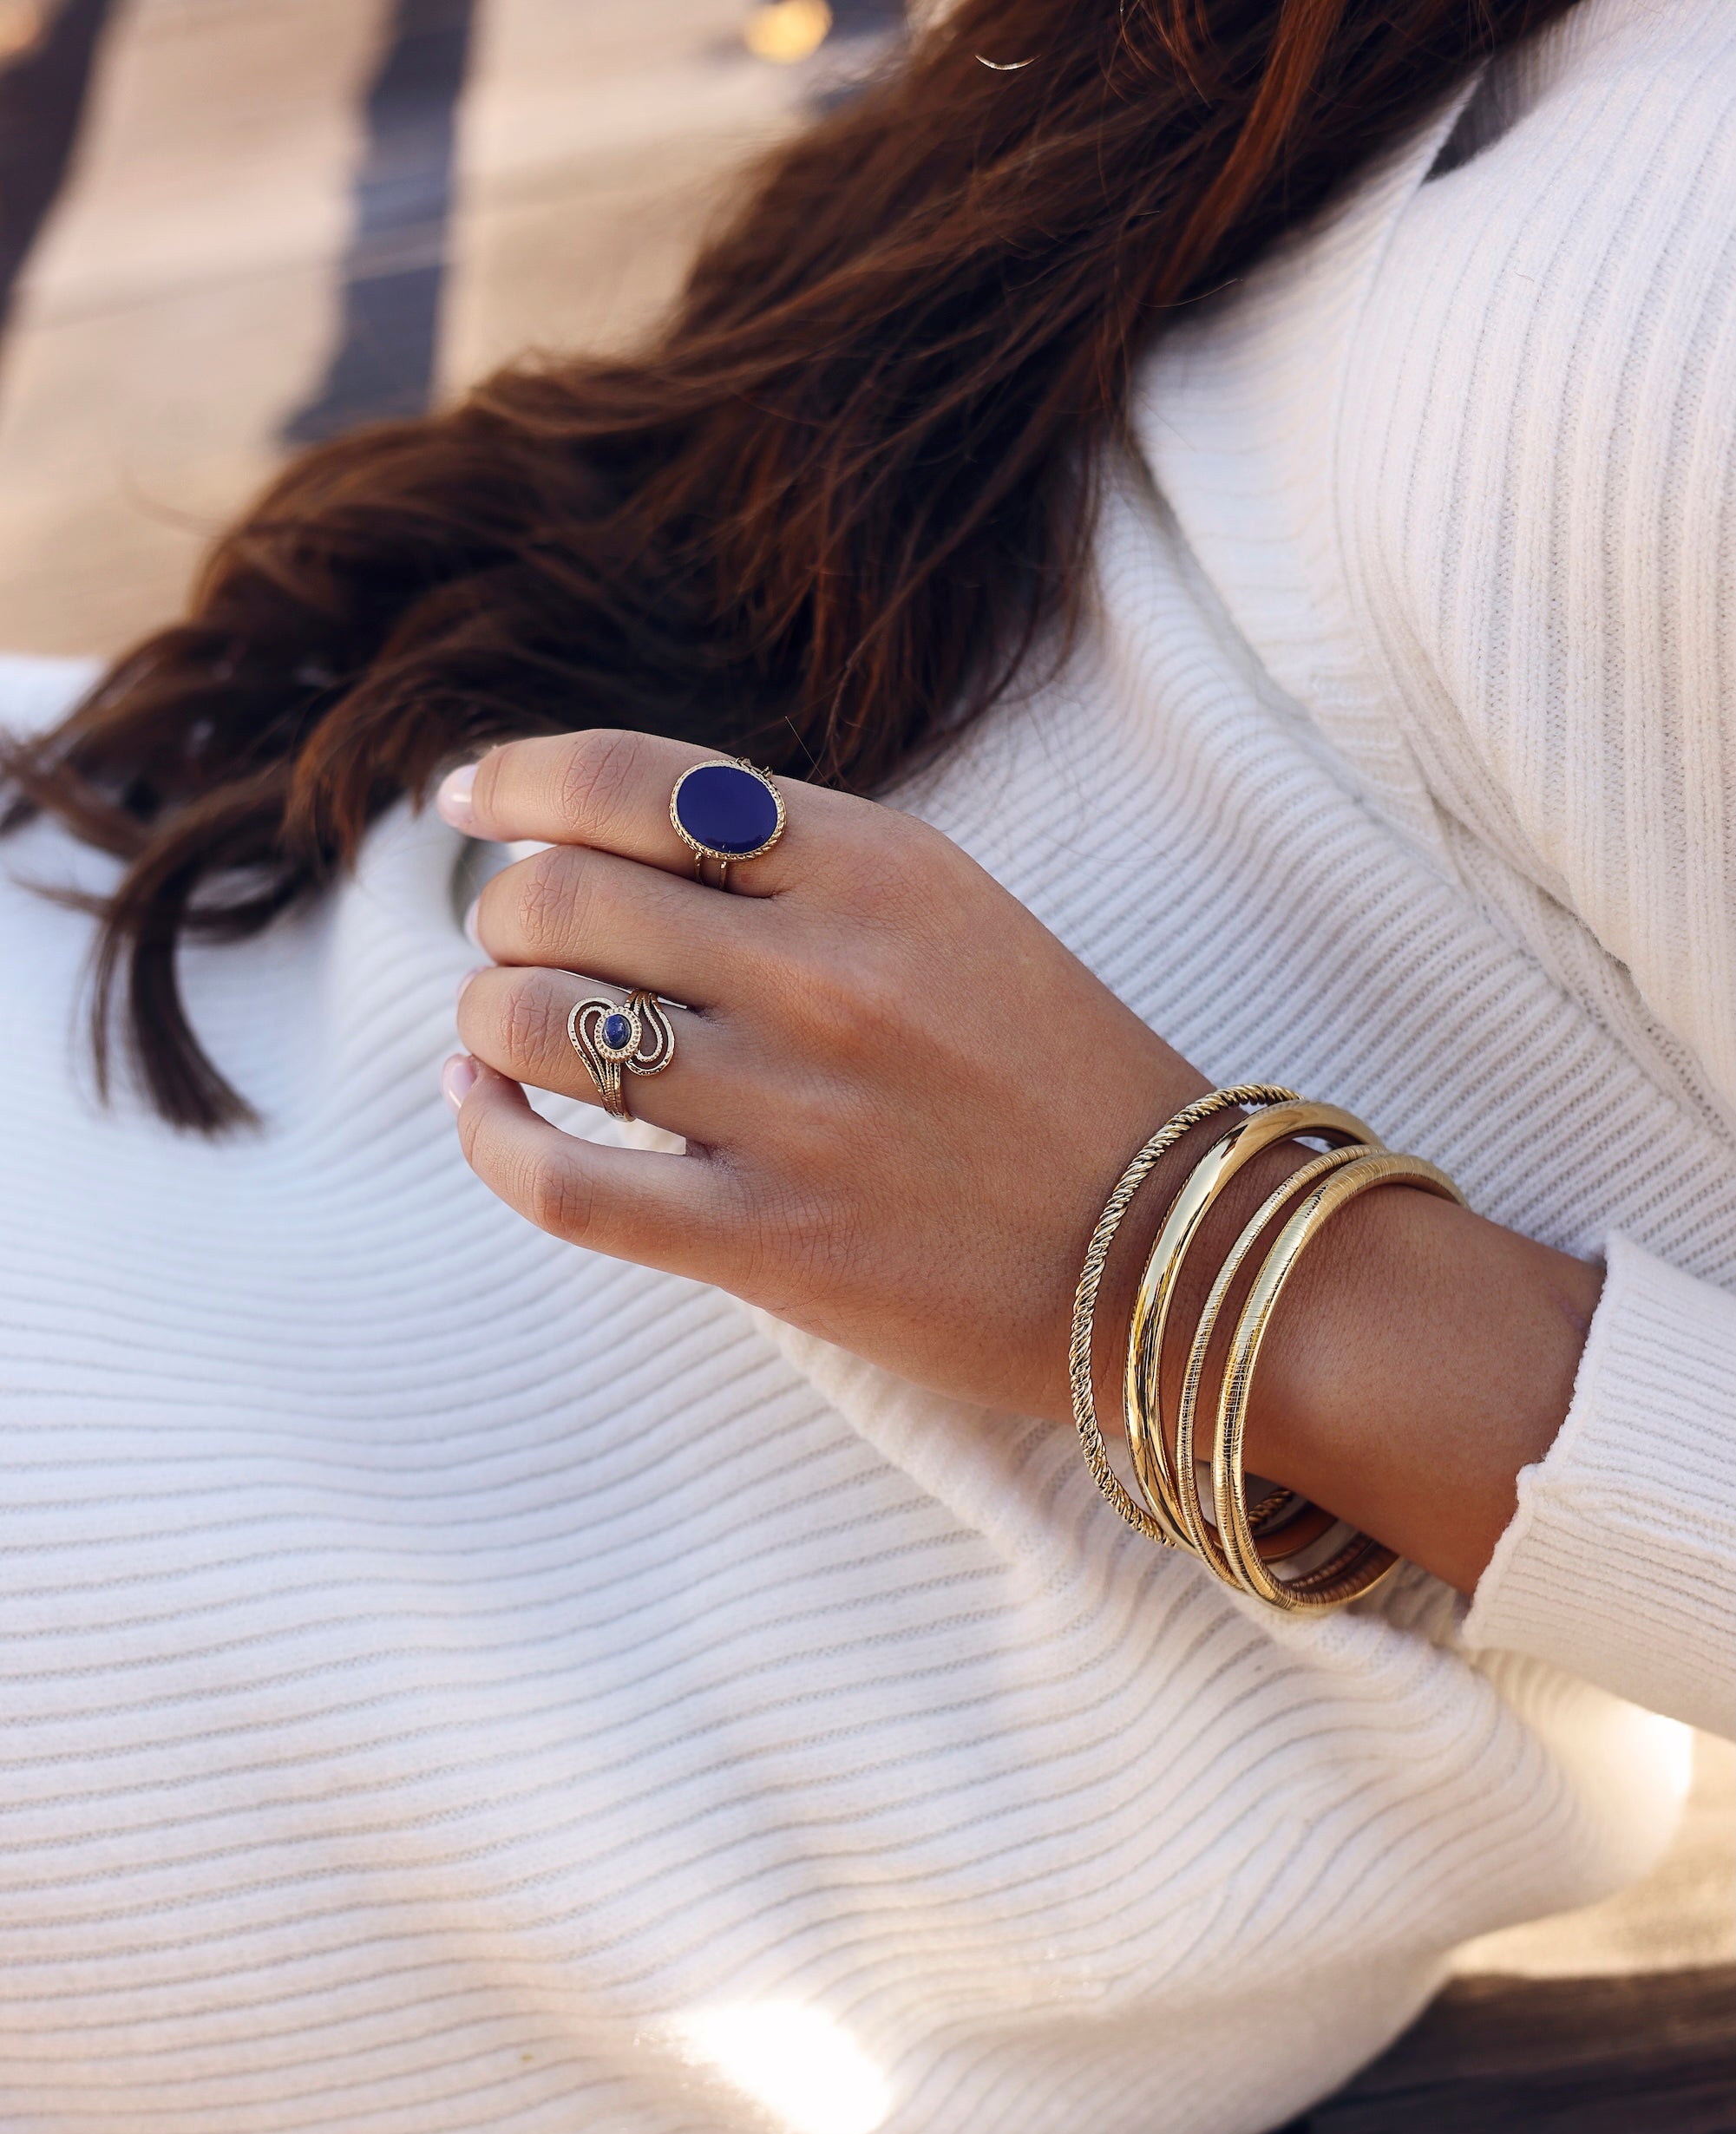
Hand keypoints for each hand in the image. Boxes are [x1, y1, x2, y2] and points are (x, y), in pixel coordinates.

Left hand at [440, 727, 1602, 1594]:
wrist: (1176, 1251)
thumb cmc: (1055, 1080)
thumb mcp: (953, 915)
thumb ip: (798, 869)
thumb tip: (598, 847)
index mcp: (876, 864)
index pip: (629, 780)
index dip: (515, 780)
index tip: (469, 801)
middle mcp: (825, 970)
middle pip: (556, 897)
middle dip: (503, 915)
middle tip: (518, 948)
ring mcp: (795, 1108)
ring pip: (535, 1025)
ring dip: (491, 1020)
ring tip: (513, 1039)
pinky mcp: (771, 1240)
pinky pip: (560, 1180)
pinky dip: (489, 1137)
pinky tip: (484, 1115)